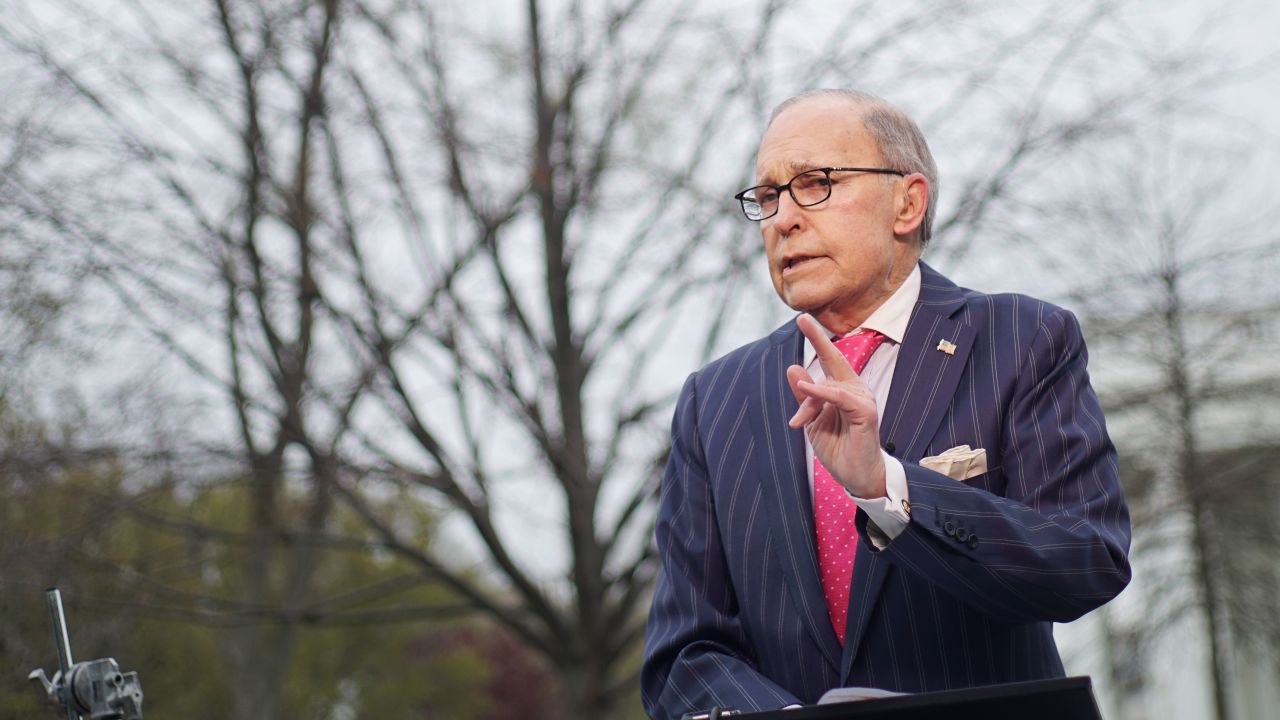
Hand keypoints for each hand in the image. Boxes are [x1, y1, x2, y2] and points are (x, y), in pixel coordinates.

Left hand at [787, 314, 886, 498]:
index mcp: (843, 389)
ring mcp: (862, 399)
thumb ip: (805, 396)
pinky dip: (822, 393)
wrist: (856, 476)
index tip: (802, 318)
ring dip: (809, 400)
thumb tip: (793, 368)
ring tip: (798, 421)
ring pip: (828, 385)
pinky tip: (806, 390)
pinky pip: (840, 397)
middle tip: (802, 318)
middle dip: (818, 338)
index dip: (817, 339)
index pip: (828, 360)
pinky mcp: (866, 412)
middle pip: (833, 359)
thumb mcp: (813, 419)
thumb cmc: (838, 448)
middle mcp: (855, 389)